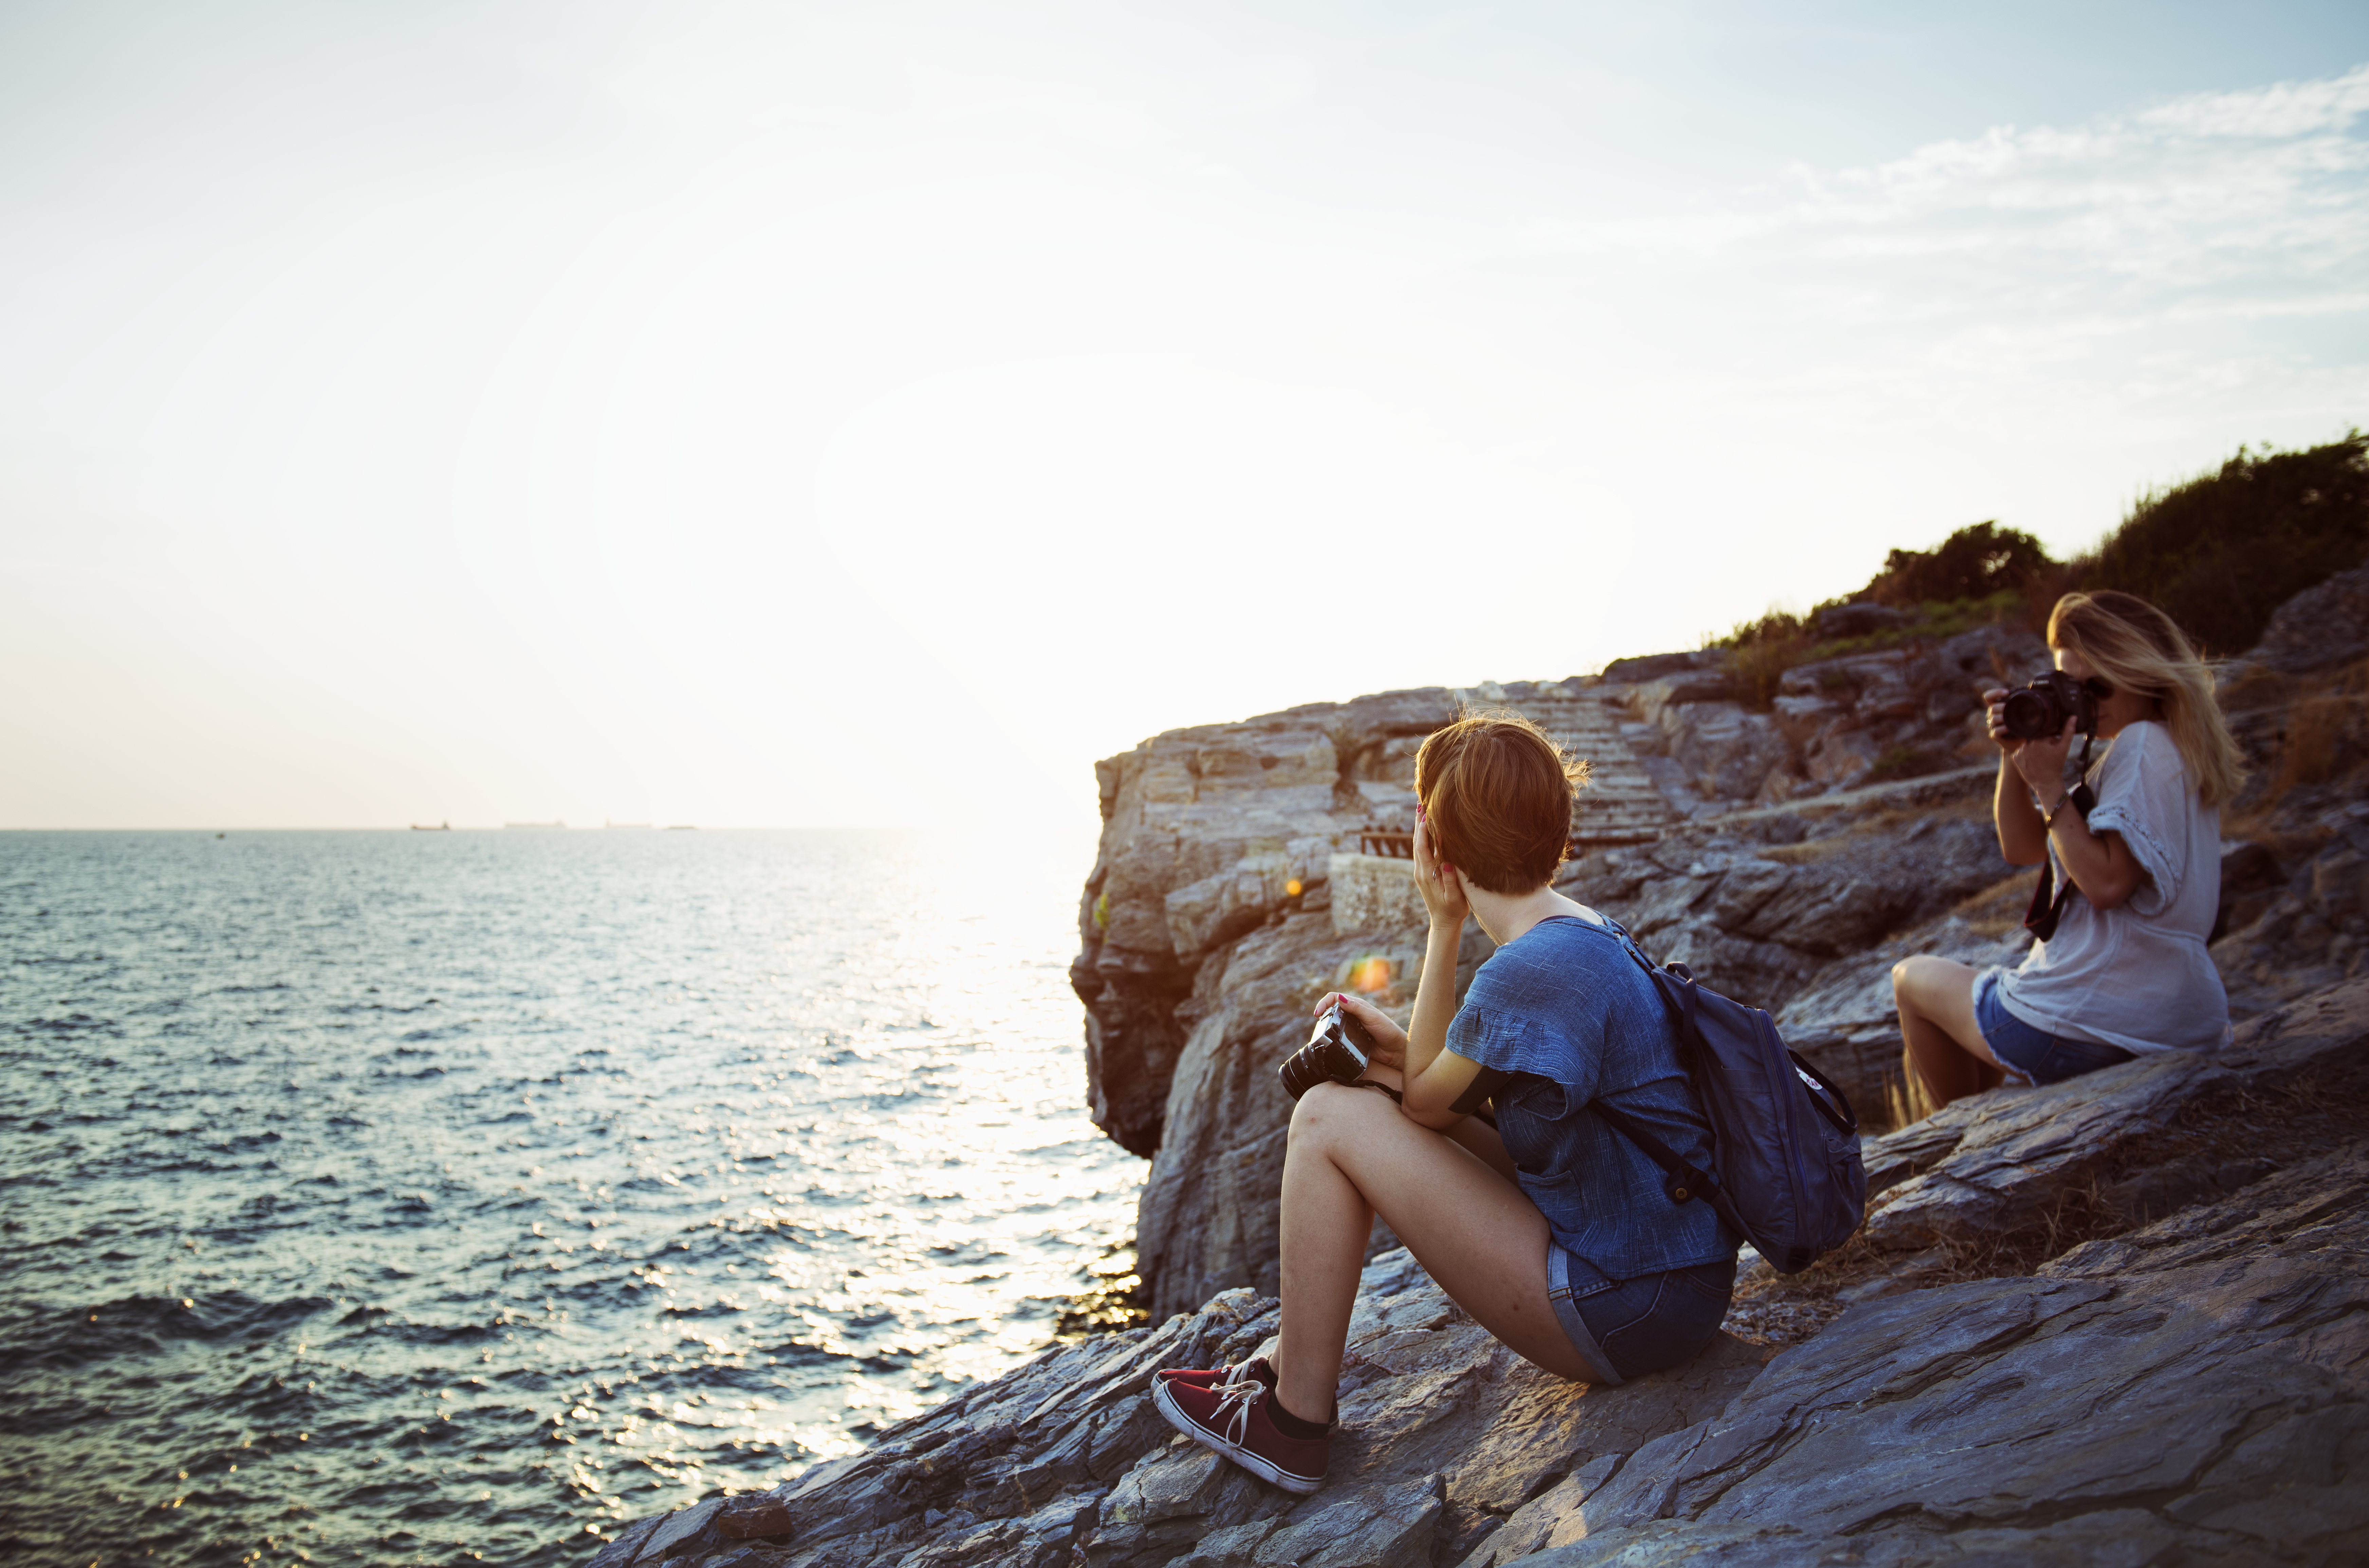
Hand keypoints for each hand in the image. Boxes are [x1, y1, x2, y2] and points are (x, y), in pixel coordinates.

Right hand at [1315, 991, 1406, 1070]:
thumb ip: (1357, 1008)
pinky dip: (1331, 1038)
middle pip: (1331, 1010)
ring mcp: (1350, 1028)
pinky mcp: (1350, 1041)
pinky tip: (1328, 1042)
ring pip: (1332, 1024)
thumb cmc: (1388, 1031)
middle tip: (1318, 1021)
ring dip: (1325, 1026)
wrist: (1396, 1051)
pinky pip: (1336, 1038)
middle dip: (1322, 1013)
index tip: (1317, 1013)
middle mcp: (1352, 1015)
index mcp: (1357, 1006)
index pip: (1335, 998)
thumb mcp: (1372, 1017)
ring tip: (1320, 1032)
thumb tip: (1340, 998)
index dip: (1324, 1002)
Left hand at [1412, 813, 1470, 928]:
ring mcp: (1421, 871)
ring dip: (1420, 828)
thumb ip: (1451, 881)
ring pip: (1419, 845)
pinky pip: (1423, 851)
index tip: (1426, 813)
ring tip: (1423, 810)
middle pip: (1417, 842)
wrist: (1444, 923)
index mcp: (1426, 874)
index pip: (1422, 847)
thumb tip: (1447, 863)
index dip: (1423, 830)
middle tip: (1421, 803)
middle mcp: (1420, 870)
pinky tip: (1428, 829)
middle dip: (1418, 823)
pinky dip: (1424, 838)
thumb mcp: (1454, 898)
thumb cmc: (1453, 910)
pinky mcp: (1425, 872)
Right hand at [1982, 687, 2021, 754]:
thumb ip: (2022, 702)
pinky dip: (2003, 729)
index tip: (2006, 692)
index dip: (1995, 693)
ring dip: (2002, 717)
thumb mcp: (2022, 711)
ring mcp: (1992, 726)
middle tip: (2008, 706)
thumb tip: (2033, 689)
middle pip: (1992, 707)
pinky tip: (2009, 728)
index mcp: (1997, 706)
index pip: (1989, 697)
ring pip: (1993, 719)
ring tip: (2009, 718)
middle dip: (2000, 706)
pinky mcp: (1994, 735)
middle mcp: (1992, 715)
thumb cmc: (2021, 724)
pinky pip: (1996, 731)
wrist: (2019, 742)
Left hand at [2012, 716, 2076, 800]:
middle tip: (2045, 754)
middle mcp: (2026, 743)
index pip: (2042, 732)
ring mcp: (2019, 751)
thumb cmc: (2056, 765)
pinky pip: (2020, 752)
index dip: (2048, 739)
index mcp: (2038, 739)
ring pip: (2026, 744)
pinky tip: (2031, 761)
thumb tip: (2073, 717)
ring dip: (2032, 748)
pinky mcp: (2014, 758)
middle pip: (2033, 737)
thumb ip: (2068, 731)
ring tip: (2039, 758)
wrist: (2046, 782)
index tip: (2050, 747)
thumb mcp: (2063, 747)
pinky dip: (2025, 755)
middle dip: (2040, 743)